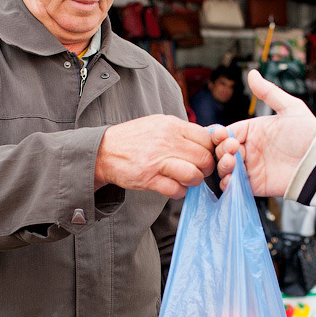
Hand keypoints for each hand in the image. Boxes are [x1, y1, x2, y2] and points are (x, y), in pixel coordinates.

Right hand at [96, 114, 214, 198]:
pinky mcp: (148, 179)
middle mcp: (167, 141)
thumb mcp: (159, 124)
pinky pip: (176, 190)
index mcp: (171, 125)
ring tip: (186, 180)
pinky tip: (173, 187)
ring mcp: (157, 160)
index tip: (206, 156)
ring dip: (194, 181)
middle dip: (206, 169)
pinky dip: (179, 192)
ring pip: (193, 175)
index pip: (206, 138)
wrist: (104, 151)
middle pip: (204, 158)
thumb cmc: (134, 138)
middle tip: (198, 171)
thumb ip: (182, 131)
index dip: (211, 150)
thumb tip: (208, 139)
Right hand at [211, 69, 315, 195]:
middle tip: (232, 150)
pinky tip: (230, 180)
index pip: (228, 132)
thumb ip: (269, 92)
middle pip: (223, 150)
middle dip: (221, 150)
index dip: (221, 134)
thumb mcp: (291, 108)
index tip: (224, 135)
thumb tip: (251, 72)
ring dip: (223, 166)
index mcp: (253, 130)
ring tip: (231, 164)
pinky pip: (234, 186)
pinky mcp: (255, 185)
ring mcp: (251, 167)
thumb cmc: (309, 134)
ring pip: (226, 168)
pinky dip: (227, 184)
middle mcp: (250, 149)